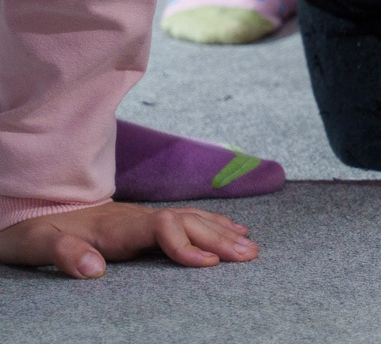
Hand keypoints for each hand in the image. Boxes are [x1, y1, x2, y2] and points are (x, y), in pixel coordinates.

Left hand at [0, 201, 257, 278]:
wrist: (31, 208)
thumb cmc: (32, 232)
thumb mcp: (37, 245)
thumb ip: (65, 254)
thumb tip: (97, 269)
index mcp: (116, 226)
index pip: (164, 228)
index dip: (188, 245)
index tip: (207, 265)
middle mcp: (136, 218)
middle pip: (188, 222)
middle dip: (221, 239)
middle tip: (250, 256)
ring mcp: (143, 217)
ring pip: (193, 219)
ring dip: (223, 232)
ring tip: (251, 247)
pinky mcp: (144, 222)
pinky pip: (188, 219)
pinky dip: (214, 224)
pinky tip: (232, 229)